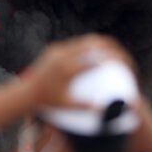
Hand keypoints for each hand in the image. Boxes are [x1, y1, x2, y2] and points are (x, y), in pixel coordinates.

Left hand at [20, 34, 134, 108]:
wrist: (26, 92)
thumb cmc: (48, 101)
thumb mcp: (67, 105)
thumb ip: (86, 106)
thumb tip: (107, 110)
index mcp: (66, 69)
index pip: (94, 60)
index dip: (112, 60)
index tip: (124, 65)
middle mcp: (62, 56)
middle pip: (91, 44)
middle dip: (109, 47)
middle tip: (123, 53)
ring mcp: (57, 50)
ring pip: (84, 41)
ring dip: (100, 43)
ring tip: (115, 50)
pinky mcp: (54, 49)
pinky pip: (76, 43)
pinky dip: (89, 45)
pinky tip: (99, 51)